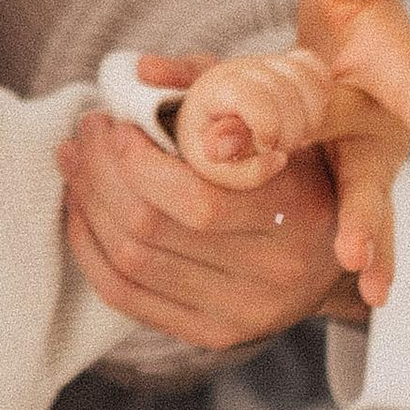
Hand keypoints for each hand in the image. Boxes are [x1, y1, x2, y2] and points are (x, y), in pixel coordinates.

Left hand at [59, 100, 356, 351]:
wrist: (333, 253)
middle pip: (152, 229)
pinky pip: (126, 296)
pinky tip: (81, 210)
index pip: (197, 199)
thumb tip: (140, 74)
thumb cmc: (295, 164)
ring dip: (87, 206)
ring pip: (130, 262)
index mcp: (297, 213)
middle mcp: (273, 271)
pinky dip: (89, 249)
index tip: (114, 122)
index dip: (136, 160)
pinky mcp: (212, 334)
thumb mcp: (275, 115)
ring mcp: (242, 312)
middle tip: (85, 135)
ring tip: (76, 164)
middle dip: (101, 174)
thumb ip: (215, 87)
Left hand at [171, 44, 333, 190]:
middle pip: (286, 93)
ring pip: (307, 81)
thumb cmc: (211, 146)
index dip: (268, 127)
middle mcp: (242, 69)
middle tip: (277, 149)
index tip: (264, 147)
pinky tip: (305, 118)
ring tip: (292, 137)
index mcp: (216, 90)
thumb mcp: (217, 170)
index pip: (253, 97)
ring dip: (309, 119)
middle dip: (290, 133)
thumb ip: (244, 173)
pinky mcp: (287, 62)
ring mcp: (266, 62)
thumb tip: (279, 159)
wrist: (207, 119)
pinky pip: (316, 69)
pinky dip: (320, 97)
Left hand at [293, 0, 409, 305]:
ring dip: (363, 247)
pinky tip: (346, 293)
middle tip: (362, 251)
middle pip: (375, 177)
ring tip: (368, 289)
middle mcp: (379, 135)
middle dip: (372, 214)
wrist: (338, 58)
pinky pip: (319, 215)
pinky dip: (320, 240)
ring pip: (359, 213)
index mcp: (393, 82)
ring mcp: (354, 169)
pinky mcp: (325, 190)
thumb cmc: (349, 18)